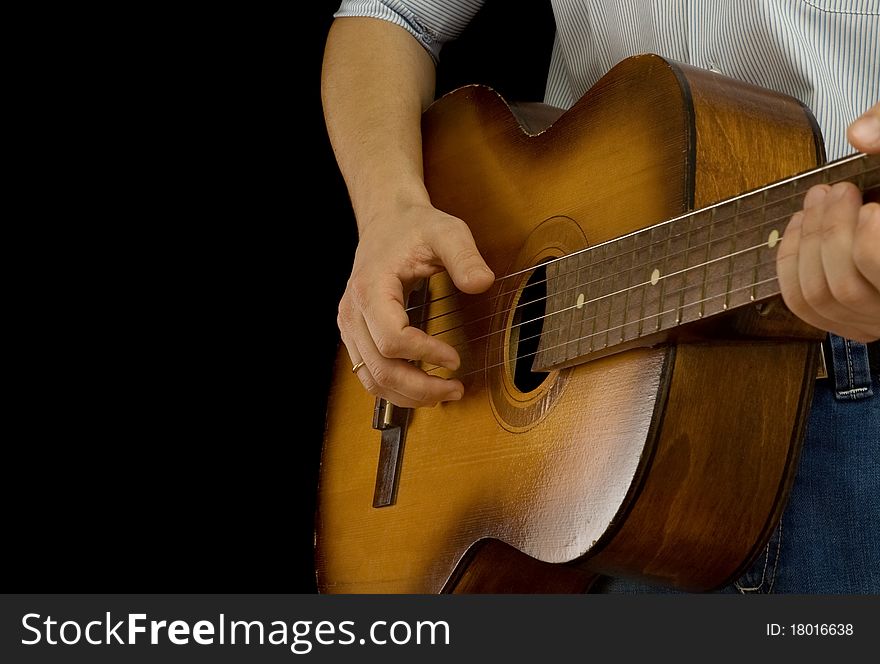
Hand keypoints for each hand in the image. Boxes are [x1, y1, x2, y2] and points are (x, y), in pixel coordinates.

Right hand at [338, 203, 493, 406]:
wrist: (386, 221)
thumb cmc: (414, 227)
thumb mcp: (446, 232)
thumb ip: (465, 256)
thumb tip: (482, 283)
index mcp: (371, 288)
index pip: (392, 339)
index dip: (425, 354)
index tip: (456, 358)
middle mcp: (352, 312)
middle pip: (381, 369)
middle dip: (420, 388)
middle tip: (456, 389)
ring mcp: (350, 327)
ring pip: (371, 380)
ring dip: (408, 396)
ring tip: (444, 393)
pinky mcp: (355, 336)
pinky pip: (369, 374)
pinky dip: (395, 389)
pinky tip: (423, 387)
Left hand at [777, 103, 879, 341]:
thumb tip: (861, 133)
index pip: (879, 267)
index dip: (870, 243)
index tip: (871, 208)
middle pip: (847, 289)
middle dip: (831, 232)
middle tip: (838, 190)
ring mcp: (870, 320)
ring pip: (820, 297)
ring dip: (808, 242)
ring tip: (819, 199)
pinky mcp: (848, 320)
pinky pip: (802, 302)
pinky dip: (790, 261)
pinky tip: (801, 225)